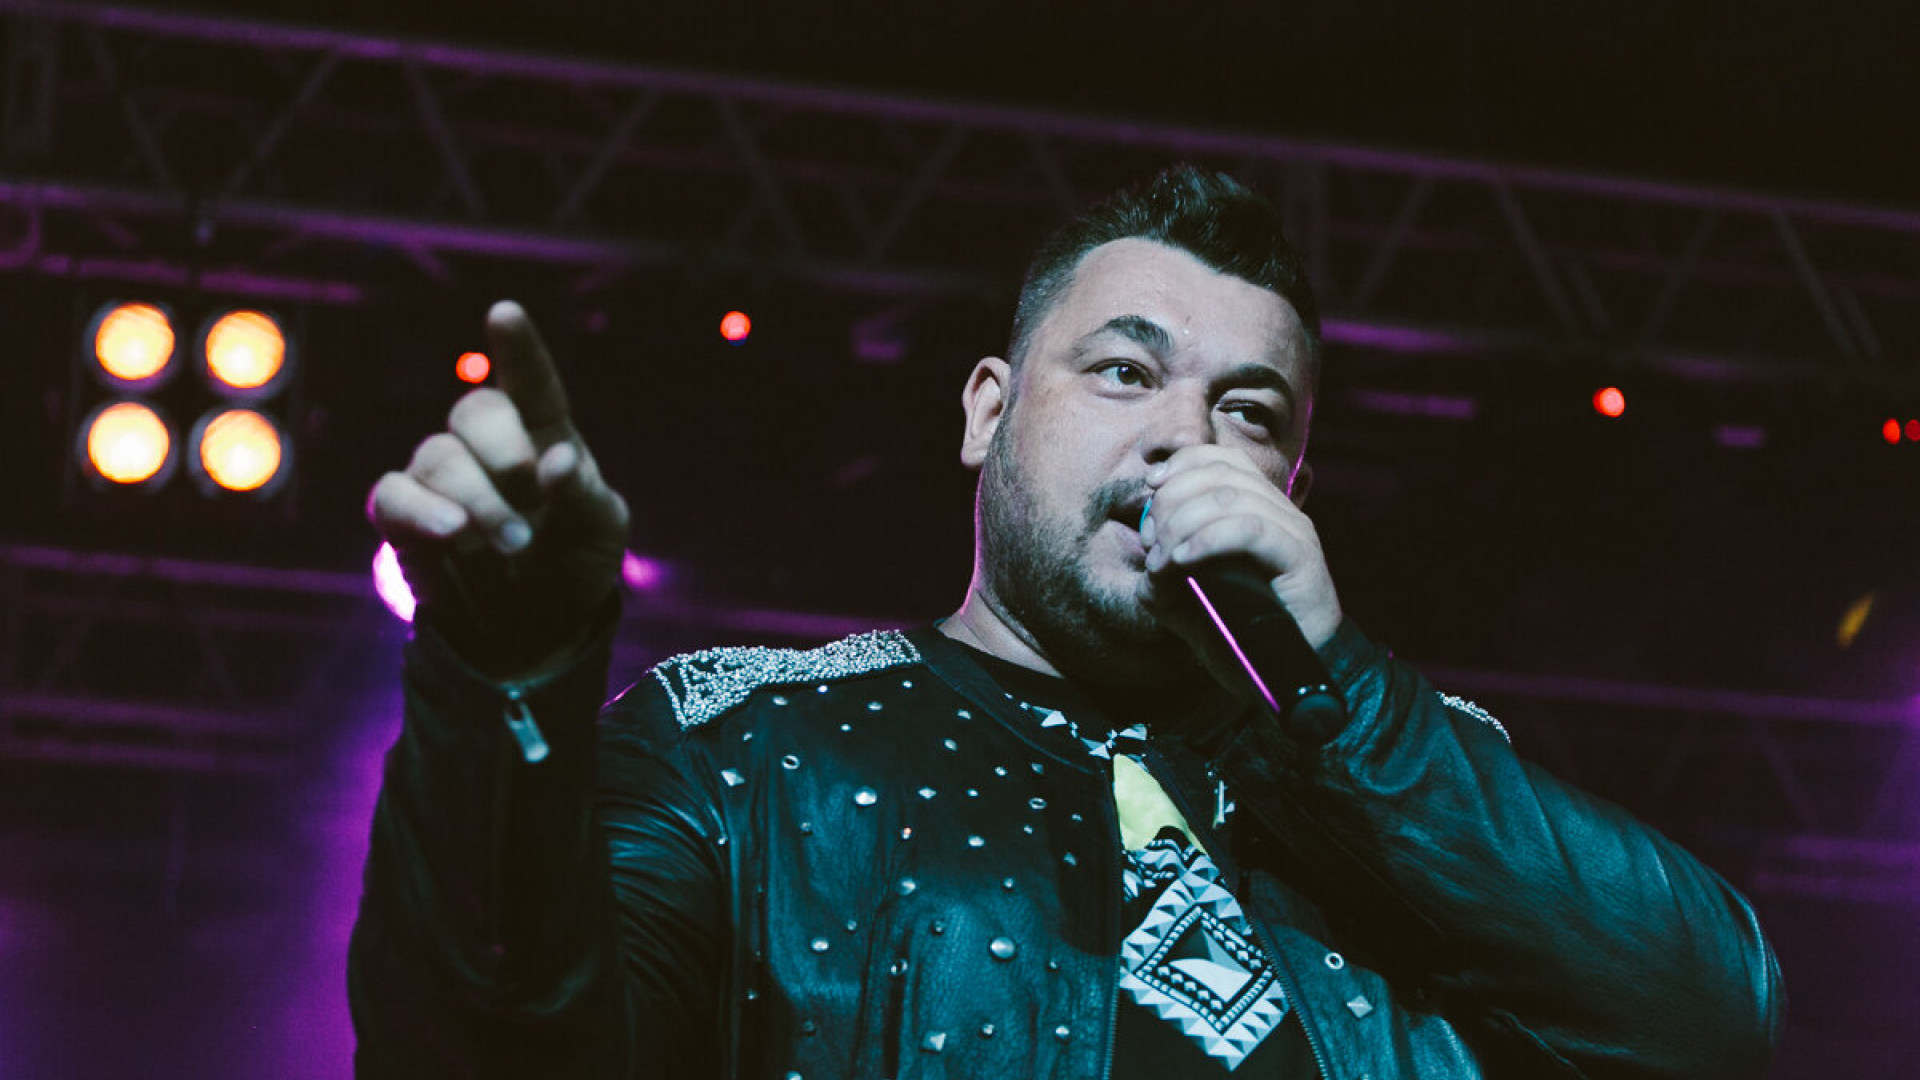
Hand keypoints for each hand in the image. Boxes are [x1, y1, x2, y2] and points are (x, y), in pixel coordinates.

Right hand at [367, 301, 629, 675]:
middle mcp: (487, 448)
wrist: (533, 635)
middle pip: (475, 409)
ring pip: (437, 455)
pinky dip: (422, 514)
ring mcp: (441, 480)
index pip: (531, 383)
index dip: (518, 349)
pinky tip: (452, 537)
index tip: (504, 313)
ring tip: (508, 544)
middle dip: (503, 448)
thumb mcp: (601, 533)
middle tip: (529, 489)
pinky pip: (392, 496)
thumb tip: (559, 460)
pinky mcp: (402, 518)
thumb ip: (585, 494)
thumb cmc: (572, 567)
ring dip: (477, 499)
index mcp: (544, 436)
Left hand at [1138, 445, 1341, 668]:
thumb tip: (1146, 564)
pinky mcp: (1300, 556)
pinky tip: (1183, 561)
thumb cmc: (1245, 639)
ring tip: (1163, 560)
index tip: (1150, 490)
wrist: (1292, 676)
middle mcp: (1280, 511)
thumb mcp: (1191, 605)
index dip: (1180, 466)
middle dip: (1172, 501)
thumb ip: (1166, 581)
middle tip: (1152, 542)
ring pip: (1230, 496)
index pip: (1220, 459)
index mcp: (1258, 509)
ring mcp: (1294, 530)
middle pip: (1219, 472)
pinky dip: (1208, 539)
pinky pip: (1250, 528)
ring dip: (1182, 523)